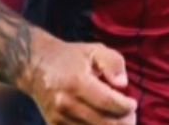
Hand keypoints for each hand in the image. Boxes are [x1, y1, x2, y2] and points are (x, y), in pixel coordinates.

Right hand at [20, 29, 137, 124]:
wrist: (35, 66)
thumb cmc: (70, 58)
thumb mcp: (94, 50)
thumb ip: (113, 63)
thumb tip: (123, 84)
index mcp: (77, 83)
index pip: (108, 102)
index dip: (126, 107)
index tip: (132, 104)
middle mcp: (66, 103)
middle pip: (104, 123)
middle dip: (125, 122)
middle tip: (130, 115)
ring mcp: (59, 118)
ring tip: (119, 120)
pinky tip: (104, 123)